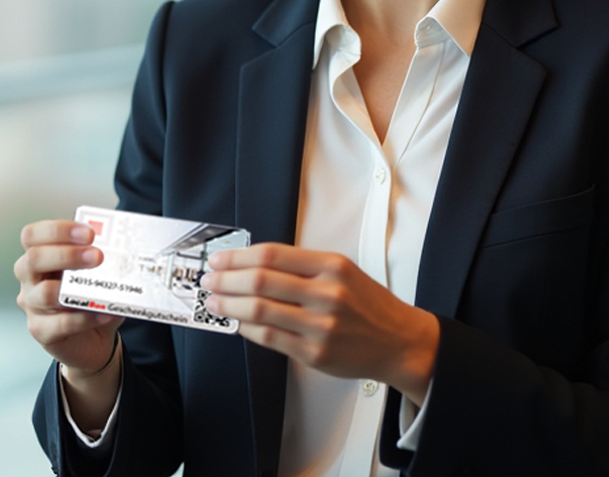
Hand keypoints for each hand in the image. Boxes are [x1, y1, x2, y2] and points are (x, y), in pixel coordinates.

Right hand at [14, 220, 123, 425]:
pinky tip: (104, 314)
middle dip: (67, 254)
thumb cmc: (89, 300)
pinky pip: (60, 324)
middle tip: (97, 255)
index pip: (32, 236)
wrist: (92, 340)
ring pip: (44, 293)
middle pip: (34, 259)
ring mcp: (32, 306)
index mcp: (38, 257)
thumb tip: (121, 249)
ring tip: (102, 285)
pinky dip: (84, 318)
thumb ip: (101, 261)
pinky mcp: (41, 331)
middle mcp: (29, 279)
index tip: (88, 233)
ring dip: (74, 287)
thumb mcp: (95, 275)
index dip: (57, 231)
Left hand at [201, 245, 437, 402]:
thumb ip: (302, 266)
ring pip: (260, 311)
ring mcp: (321, 326)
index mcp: (332, 267)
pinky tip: (238, 323)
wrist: (399, 341)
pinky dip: (247, 329)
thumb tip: (251, 264)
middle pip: (261, 281)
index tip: (219, 258)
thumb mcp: (342, 271)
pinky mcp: (315, 353)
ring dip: (230, 305)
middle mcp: (327, 294)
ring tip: (216, 301)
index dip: (237, 256)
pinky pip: (269, 338)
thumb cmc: (368, 305)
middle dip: (226, 280)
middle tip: (210, 279)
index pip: (272, 255)